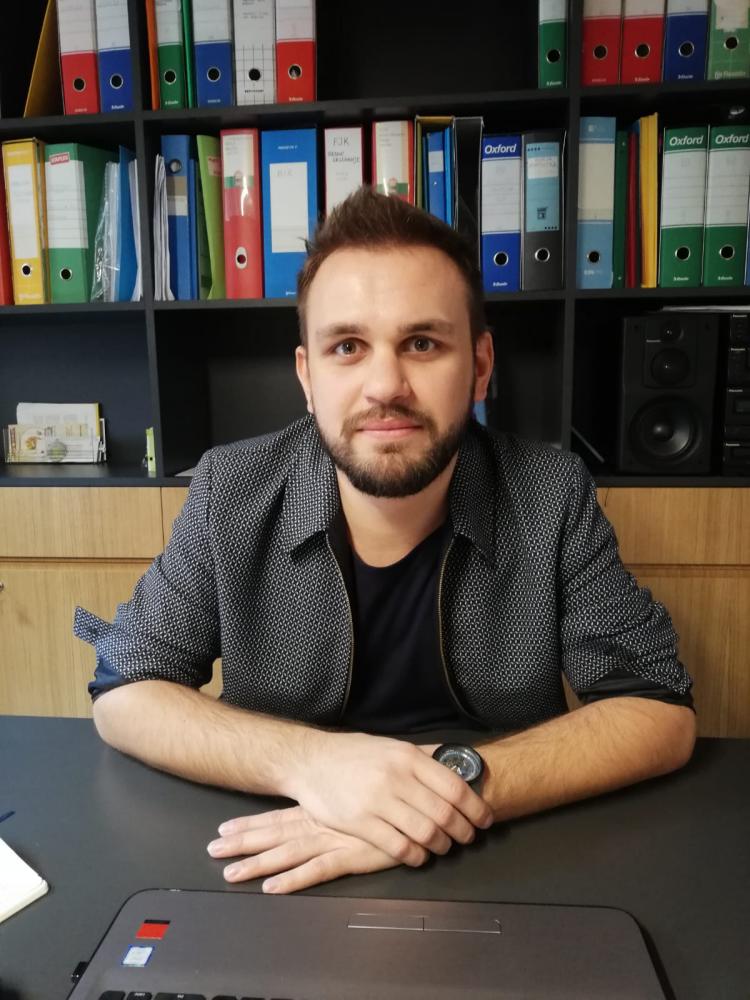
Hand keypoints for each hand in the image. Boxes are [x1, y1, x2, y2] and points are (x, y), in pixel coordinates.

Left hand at [207, 805, 404, 892]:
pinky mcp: (352, 854)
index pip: (278, 816)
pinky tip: (274, 887)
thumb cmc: (395, 789)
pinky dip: (294, 879)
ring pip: (288, 852)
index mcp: (321, 808)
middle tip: (213, 850)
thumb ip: (346, 797)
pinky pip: (317, 870)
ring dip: (258, 863)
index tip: (224, 829)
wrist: (424, 793)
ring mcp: (334, 838)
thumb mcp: (364, 791)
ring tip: (231, 872)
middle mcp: (321, 822)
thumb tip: (330, 792)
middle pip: (274, 833)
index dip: (251, 824)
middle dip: (243, 842)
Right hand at [286, 731, 492, 866]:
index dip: (476, 807)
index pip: (455, 786)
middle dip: (464, 831)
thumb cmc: (353, 754)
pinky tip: (418, 855)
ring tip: (444, 847)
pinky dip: (416, 856)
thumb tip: (456, 761)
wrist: (310, 761)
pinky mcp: (360, 823)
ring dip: (442, 846)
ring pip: (425, 833)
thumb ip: (423, 755)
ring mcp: (377, 800)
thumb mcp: (391, 745)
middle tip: (468, 838)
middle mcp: (395, 777)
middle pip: (445, 813)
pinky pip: (399, 847)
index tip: (485, 819)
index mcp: (407, 756)